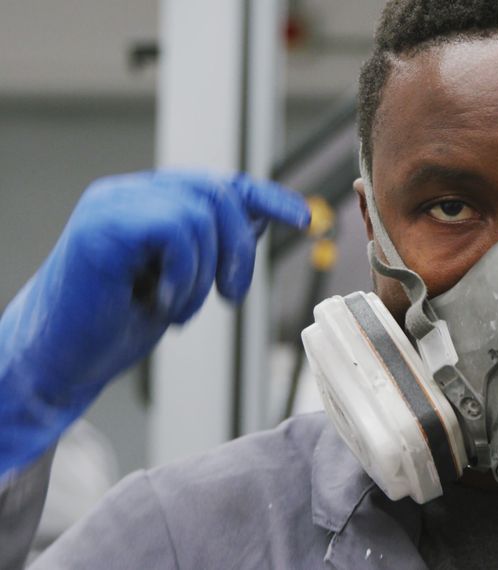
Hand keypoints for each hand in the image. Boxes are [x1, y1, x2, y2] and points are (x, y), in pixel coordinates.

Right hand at [0, 171, 309, 472]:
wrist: (55, 361)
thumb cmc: (112, 324)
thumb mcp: (181, 280)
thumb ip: (213, 244)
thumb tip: (263, 217)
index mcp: (148, 202)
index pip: (220, 184)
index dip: (266, 197)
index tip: (302, 219)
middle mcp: (129, 195)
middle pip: (217, 193)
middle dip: (238, 249)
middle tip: (230, 295)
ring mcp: (112, 206)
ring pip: (199, 213)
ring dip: (205, 271)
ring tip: (182, 307)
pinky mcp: (101, 228)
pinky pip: (173, 230)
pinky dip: (183, 274)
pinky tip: (162, 303)